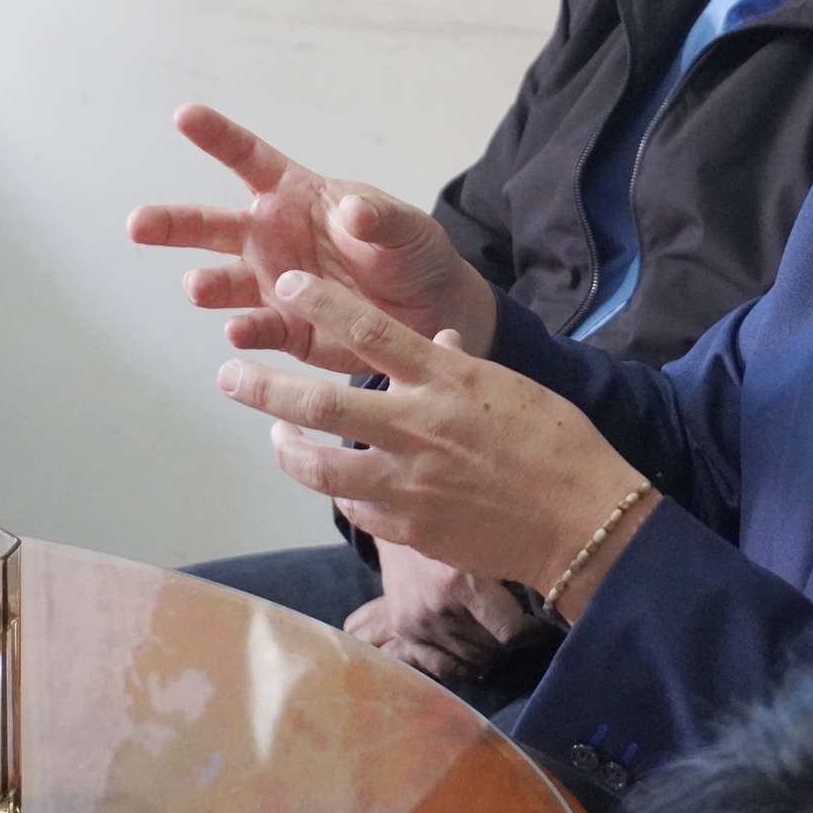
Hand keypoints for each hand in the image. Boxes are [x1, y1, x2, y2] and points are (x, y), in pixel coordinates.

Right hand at [128, 105, 499, 368]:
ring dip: (208, 285)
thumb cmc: (410, 251)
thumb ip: (379, 218)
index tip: (184, 115)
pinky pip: (258, 330)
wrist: (431, 310)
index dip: (217, 137)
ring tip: (198, 287)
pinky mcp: (288, 330)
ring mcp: (273, 286)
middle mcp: (270, 239)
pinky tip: (238, 332)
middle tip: (138, 224)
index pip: (248, 160)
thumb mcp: (405, 226)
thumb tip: (350, 212)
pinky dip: (247, 332)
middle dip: (171, 223)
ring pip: (224, 284)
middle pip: (210, 225)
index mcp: (295, 196)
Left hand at [222, 270, 657, 619]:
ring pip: (319, 467)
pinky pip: (354, 508)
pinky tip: (333, 483)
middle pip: (319, 403)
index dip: (318, 305)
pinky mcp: (410, 528)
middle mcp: (418, 427)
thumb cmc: (557, 442)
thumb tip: (436, 342)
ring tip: (274, 436)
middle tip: (229, 375)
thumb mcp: (509, 387)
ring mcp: (409, 483)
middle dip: (263, 388)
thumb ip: (459, 365)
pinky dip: (338, 493)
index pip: (368, 330)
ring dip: (286, 449)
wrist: (584, 520)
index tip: (285, 284)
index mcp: (446, 380)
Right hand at [343, 541, 542, 678]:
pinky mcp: (403, 629)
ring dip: (488, 654)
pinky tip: (472, 655)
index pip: (511, 632)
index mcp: (466, 582)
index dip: (530, 633)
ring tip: (497, 640)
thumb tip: (554, 594)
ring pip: (468, 661)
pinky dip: (460, 667)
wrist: (404, 513)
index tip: (538, 626)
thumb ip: (515, 567)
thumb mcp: (491, 538)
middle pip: (490, 648)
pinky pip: (439, 667)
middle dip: (510, 643)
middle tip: (518, 630)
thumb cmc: (458, 521)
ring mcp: (418, 622)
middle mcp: (440, 607)